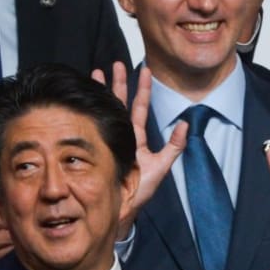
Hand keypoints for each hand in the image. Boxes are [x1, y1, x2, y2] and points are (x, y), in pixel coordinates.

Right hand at [90, 62, 186, 235]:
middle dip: (118, 82)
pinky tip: (84, 96)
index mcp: (137, 137)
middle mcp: (121, 134)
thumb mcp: (162, 166)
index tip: (143, 69)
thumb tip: (186, 123)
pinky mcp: (96, 146)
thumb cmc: (141, 190)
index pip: (139, 107)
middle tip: (115, 63)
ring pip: (104, 109)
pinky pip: (92, 124)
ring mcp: (107, 138)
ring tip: (96, 72)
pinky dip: (88, 110)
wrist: (121, 207)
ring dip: (101, 90)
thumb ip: (175, 145)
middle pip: (119, 102)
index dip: (142, 88)